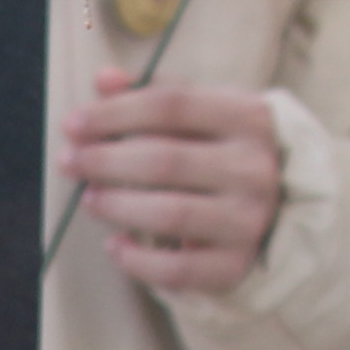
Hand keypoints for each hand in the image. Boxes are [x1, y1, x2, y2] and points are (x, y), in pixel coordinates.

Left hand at [56, 71, 286, 298]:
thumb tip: (104, 80)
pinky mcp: (234, 265)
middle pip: (165, 160)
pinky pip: (176, 269)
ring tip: (89, 199)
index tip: (73, 124)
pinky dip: (136, 261)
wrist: (280, 208)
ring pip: (170, 214)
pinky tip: (114, 245)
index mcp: (247, 117)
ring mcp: (248, 220)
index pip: (171, 105)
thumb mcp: (201, 113)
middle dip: (106, 161)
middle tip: (69, 162)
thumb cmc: (223, 151)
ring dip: (117, 207)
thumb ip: (153, 94)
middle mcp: (254, 169)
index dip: (115, 112)